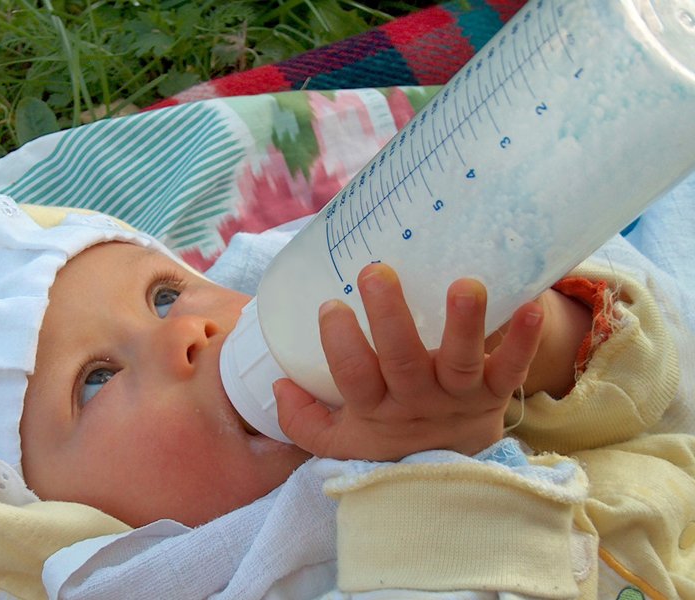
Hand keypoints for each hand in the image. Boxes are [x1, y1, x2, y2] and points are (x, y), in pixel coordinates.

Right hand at [273, 263, 543, 459]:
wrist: (451, 467)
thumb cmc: (390, 438)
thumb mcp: (340, 441)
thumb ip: (302, 419)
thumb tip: (278, 384)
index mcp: (376, 408)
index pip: (353, 377)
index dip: (340, 344)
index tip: (331, 305)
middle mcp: (417, 401)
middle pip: (402, 362)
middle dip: (390, 318)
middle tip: (376, 272)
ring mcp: (459, 396)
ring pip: (460, 363)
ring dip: (464, 324)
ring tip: (464, 285)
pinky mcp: (495, 391)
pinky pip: (512, 369)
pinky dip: (523, 342)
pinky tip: (531, 306)